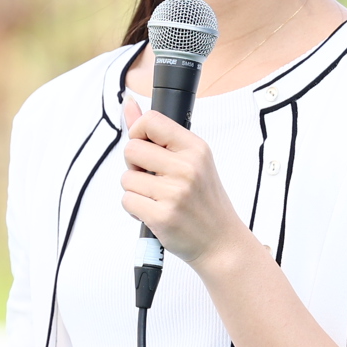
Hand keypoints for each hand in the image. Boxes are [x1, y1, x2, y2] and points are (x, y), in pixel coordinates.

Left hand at [120, 96, 254, 270]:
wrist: (221, 242)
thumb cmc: (204, 201)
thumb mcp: (191, 161)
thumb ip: (157, 133)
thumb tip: (129, 104)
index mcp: (196, 148)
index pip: (151, 121)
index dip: (139, 132)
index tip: (146, 147)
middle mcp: (187, 167)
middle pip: (131, 149)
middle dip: (134, 165)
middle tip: (152, 178)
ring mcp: (175, 193)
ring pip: (126, 178)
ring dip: (135, 190)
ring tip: (157, 199)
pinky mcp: (162, 216)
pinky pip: (127, 201)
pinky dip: (135, 209)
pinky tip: (154, 213)